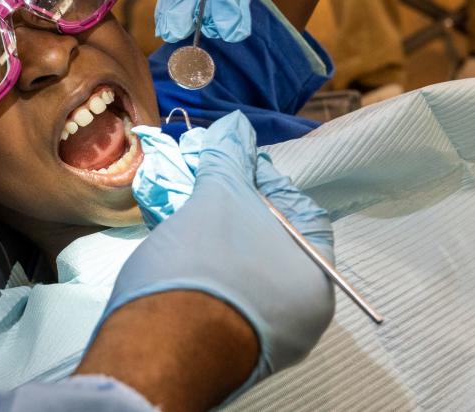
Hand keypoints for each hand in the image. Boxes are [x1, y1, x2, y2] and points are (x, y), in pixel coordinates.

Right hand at [97, 112, 334, 400]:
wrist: (158, 350)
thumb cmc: (203, 269)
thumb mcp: (217, 200)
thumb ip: (231, 159)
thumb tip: (238, 124)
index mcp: (316, 277)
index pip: (297, 210)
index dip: (262, 180)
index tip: (229, 165)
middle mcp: (301, 312)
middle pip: (269, 241)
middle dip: (233, 207)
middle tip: (201, 185)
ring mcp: (265, 334)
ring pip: (244, 269)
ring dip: (215, 236)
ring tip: (182, 211)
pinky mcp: (228, 347)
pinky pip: (226, 296)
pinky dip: (206, 269)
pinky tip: (179, 251)